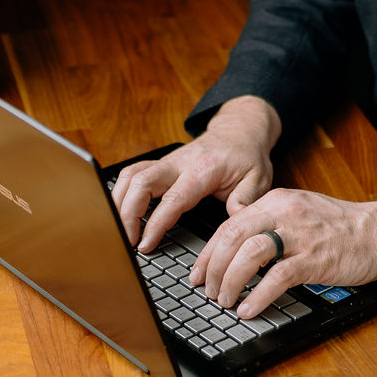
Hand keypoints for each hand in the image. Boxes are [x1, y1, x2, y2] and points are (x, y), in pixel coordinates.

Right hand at [110, 96, 280, 251]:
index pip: (173, 197)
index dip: (156, 223)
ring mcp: (167, 162)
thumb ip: (246, 199)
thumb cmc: (247, 157)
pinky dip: (121, 192)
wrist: (239, 131)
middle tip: (126, 242)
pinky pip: (133, 174)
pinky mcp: (160, 165)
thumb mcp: (258, 178)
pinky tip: (120, 213)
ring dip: (119, 202)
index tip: (146, 245)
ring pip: (131, 175)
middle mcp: (179, 163)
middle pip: (141, 181)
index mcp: (203, 169)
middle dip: (127, 213)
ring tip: (118, 231)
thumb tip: (236, 217)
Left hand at [190, 188, 376, 318]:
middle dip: (213, 268)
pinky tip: (248, 309)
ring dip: (230, 281)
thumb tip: (236, 237)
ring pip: (249, 255)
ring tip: (225, 301)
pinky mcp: (314, 259)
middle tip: (207, 291)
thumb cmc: (340, 225)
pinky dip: (257, 296)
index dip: (208, 251)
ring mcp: (300, 236)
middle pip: (233, 237)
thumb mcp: (299, 210)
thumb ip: (269, 219)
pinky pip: (276, 278)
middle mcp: (284, 213)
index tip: (198, 272)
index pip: (230, 224)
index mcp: (277, 200)